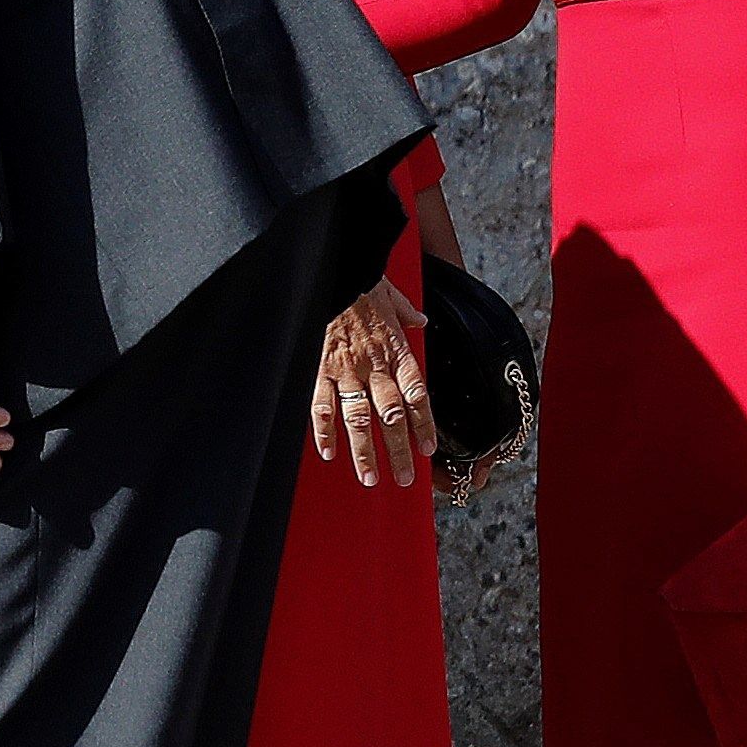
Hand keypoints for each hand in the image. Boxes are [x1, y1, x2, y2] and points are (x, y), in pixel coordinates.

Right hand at [314, 280, 435, 488]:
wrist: (333, 268)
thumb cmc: (360, 281)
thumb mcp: (393, 294)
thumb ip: (407, 314)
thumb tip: (421, 321)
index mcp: (396, 350)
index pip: (417, 395)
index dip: (424, 425)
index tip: (428, 450)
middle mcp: (374, 365)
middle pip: (391, 417)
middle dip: (398, 451)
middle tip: (403, 478)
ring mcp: (345, 371)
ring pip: (358, 419)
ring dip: (365, 452)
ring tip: (369, 478)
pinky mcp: (318, 369)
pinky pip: (322, 406)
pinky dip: (325, 432)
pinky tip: (329, 453)